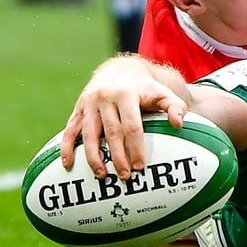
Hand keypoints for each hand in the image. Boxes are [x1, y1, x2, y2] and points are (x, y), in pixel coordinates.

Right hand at [60, 55, 187, 179]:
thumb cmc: (145, 89)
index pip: (132, 126)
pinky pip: (70, 130)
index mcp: (126, 94)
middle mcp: (104, 97)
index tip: (140, 167)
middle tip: (125, 177)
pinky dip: (67, 147)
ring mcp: (89, 103)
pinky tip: (68, 165)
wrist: (119, 70)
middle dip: (117, 156)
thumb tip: (179, 124)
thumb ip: (175, 107)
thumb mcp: (163, 93)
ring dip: (93, 156)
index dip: (136, 148)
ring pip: (89, 133)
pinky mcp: (78, 109)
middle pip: (111, 132)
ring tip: (102, 175)